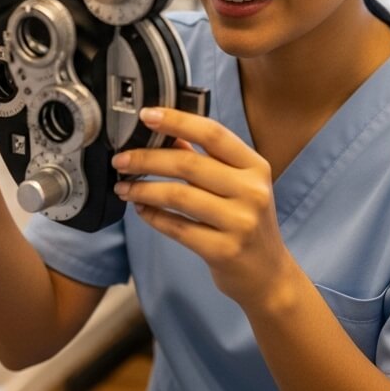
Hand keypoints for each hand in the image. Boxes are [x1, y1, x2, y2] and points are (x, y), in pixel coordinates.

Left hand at [111, 107, 298, 309]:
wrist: (269, 275)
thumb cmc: (248, 223)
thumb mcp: (239, 186)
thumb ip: (207, 160)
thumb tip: (167, 133)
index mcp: (255, 167)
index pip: (213, 133)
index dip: (177, 121)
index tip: (146, 115)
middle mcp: (251, 191)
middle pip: (189, 164)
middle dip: (146, 159)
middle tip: (121, 159)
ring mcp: (239, 222)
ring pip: (178, 196)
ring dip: (143, 189)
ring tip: (123, 187)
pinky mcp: (223, 250)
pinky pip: (177, 227)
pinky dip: (153, 217)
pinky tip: (141, 211)